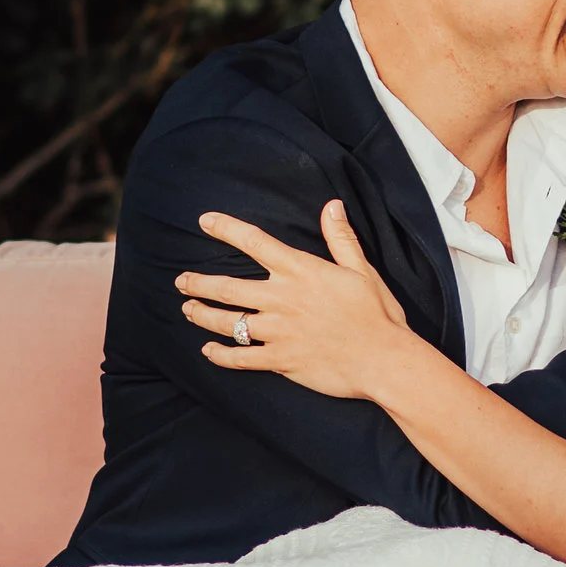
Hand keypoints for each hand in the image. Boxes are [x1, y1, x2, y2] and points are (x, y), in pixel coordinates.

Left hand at [177, 202, 417, 400]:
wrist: (383, 360)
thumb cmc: (376, 314)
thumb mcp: (362, 270)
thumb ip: (341, 238)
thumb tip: (332, 206)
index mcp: (300, 271)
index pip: (255, 242)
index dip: (226, 228)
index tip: (204, 221)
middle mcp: (282, 298)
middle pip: (227, 287)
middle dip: (199, 283)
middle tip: (181, 282)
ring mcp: (278, 331)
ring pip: (227, 322)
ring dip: (203, 315)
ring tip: (188, 310)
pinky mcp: (280, 360)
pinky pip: (241, 359)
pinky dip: (221, 355)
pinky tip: (209, 351)